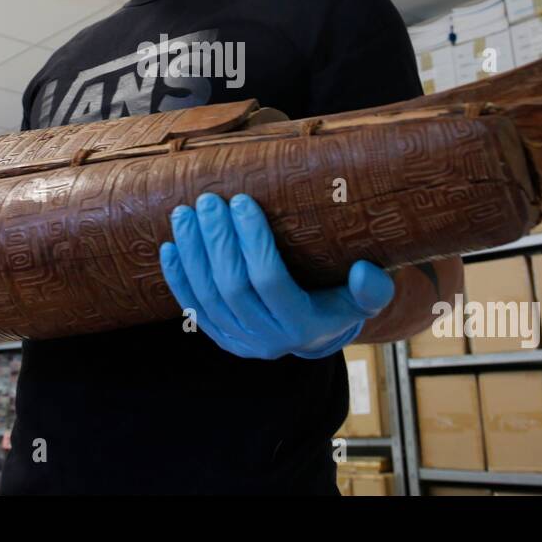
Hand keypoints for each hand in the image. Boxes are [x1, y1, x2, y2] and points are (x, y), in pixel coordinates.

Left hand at [158, 193, 394, 359]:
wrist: (316, 333)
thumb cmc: (340, 302)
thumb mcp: (363, 298)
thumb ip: (371, 289)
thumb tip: (364, 272)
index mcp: (303, 326)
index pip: (270, 281)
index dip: (252, 242)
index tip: (241, 201)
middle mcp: (268, 340)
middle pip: (233, 287)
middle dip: (217, 241)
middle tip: (208, 200)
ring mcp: (240, 341)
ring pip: (207, 296)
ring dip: (192, 253)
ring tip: (184, 214)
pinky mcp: (220, 338)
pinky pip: (192, 307)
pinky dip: (178, 277)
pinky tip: (169, 245)